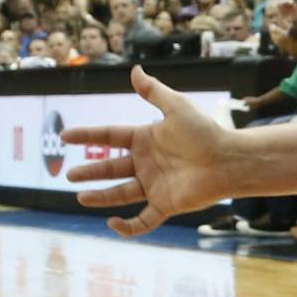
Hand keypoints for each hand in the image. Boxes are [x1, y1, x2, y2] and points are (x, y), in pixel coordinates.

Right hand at [62, 65, 233, 237]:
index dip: (88, 135)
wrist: (231, 160)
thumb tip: (135, 69)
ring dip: (101, 197)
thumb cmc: (206, 133)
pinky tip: (112, 223)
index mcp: (146, 139)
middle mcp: (148, 163)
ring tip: (80, 197)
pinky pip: (144, 220)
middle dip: (90, 172)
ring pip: (122, 194)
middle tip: (69, 174)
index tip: (65, 136)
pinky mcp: (167, 205)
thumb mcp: (177, 108)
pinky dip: (128, 227)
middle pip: (112, 168)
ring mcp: (156, 185)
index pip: (110, 137)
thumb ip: (154, 92)